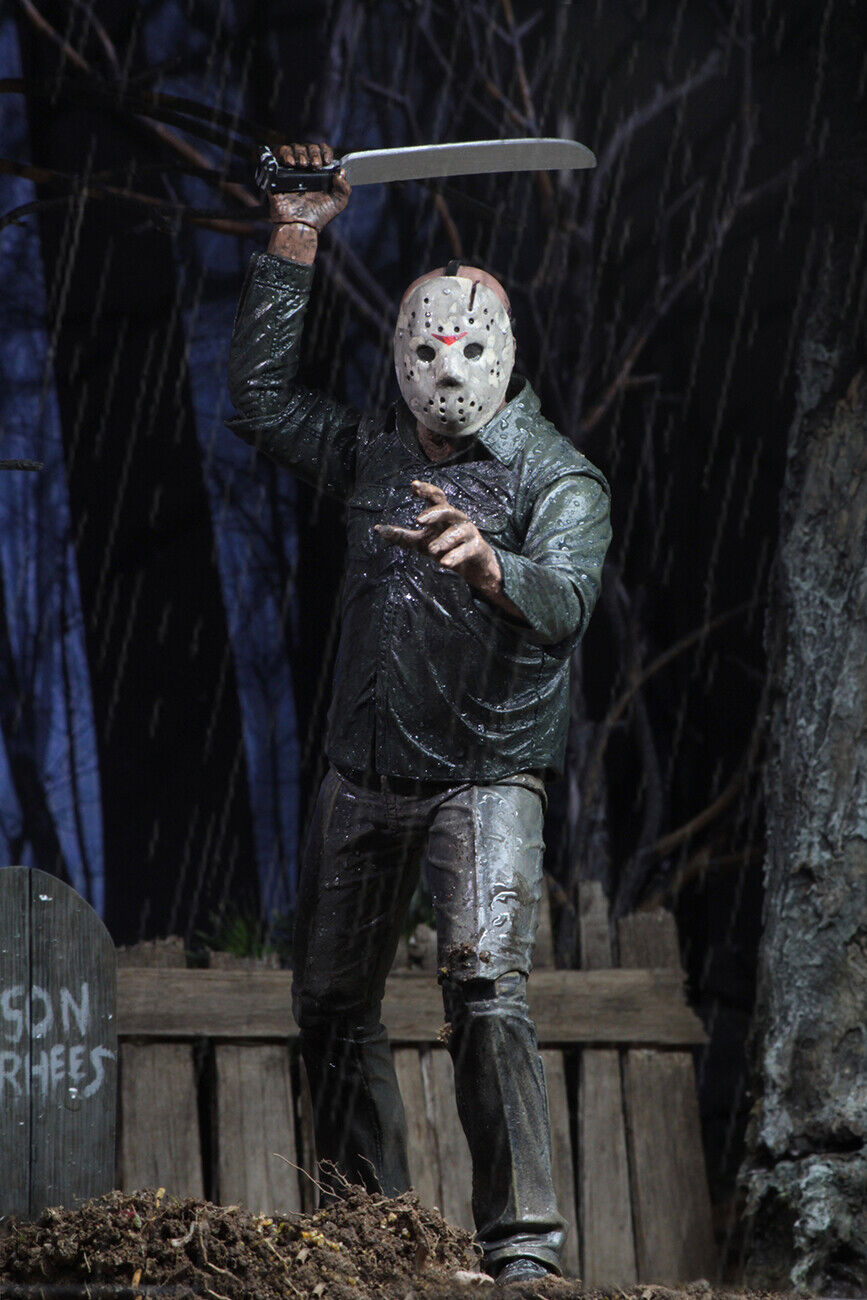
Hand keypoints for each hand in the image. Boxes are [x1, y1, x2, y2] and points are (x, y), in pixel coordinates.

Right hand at [268, 143, 350, 231]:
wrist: (300, 225)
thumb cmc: (318, 217)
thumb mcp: (338, 203)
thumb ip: (345, 188)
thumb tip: (341, 171)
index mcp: (319, 173)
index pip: (322, 152)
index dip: (325, 151)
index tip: (326, 160)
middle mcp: (305, 170)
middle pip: (308, 148)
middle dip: (313, 153)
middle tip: (315, 165)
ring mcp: (291, 170)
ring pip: (294, 148)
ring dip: (300, 153)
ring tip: (302, 165)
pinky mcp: (277, 173)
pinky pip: (278, 154)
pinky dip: (285, 154)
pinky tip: (291, 163)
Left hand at [375, 481, 502, 600]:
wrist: (471, 565)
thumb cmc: (445, 548)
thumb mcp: (421, 542)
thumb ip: (402, 536)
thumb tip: (378, 529)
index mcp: (443, 514)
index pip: (436, 497)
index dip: (426, 490)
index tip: (413, 486)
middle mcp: (457, 519)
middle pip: (448, 510)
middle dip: (434, 513)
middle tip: (418, 520)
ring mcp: (468, 532)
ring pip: (458, 531)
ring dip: (444, 540)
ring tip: (432, 549)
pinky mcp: (476, 548)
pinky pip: (465, 550)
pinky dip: (455, 556)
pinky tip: (444, 563)